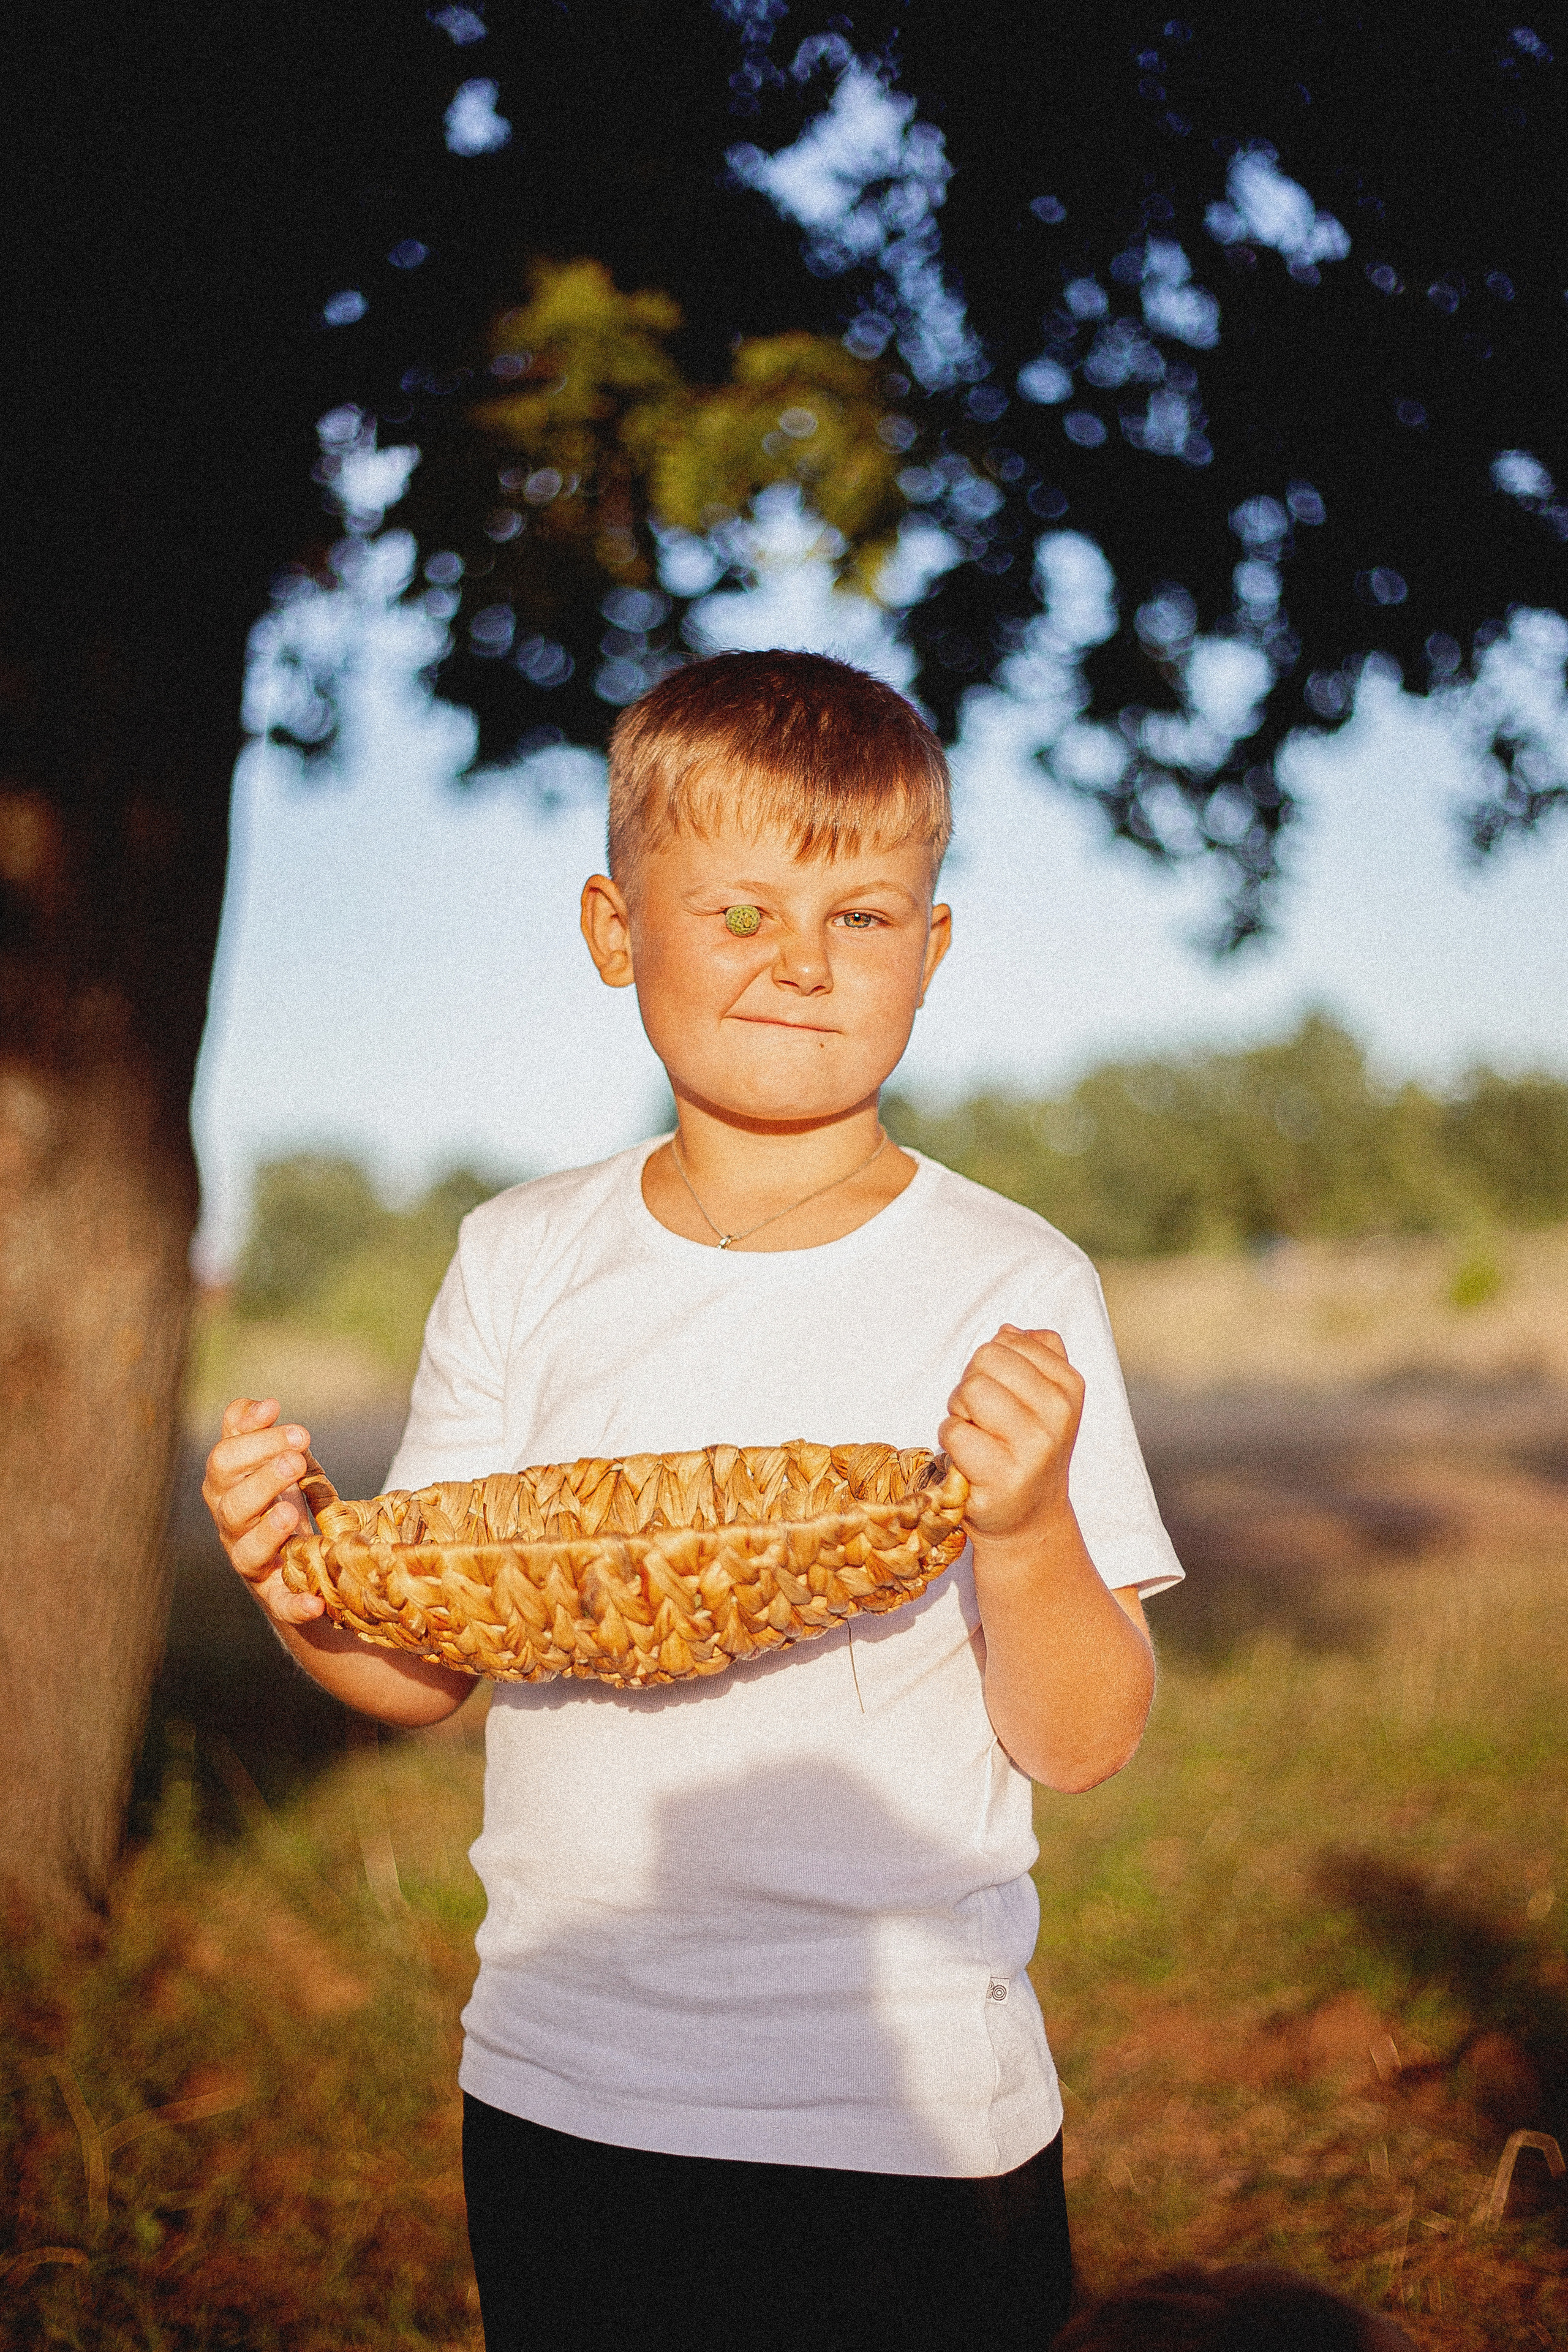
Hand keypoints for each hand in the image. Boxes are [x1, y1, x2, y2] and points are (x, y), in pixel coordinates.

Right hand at [201, 1397, 325, 1626]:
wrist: (301, 1565)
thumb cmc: (280, 1502)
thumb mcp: (270, 1461)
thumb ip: (257, 1431)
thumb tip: (264, 1404)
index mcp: (228, 1490)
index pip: (224, 1461)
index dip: (253, 1440)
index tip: (288, 1420)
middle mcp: (234, 1528)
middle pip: (231, 1505)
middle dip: (261, 1479)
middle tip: (296, 1458)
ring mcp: (252, 1565)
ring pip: (245, 1553)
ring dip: (267, 1531)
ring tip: (291, 1513)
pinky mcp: (277, 1597)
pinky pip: (281, 1604)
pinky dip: (296, 1604)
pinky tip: (316, 1602)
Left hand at [939, 1325, 1083, 1545]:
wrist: (1029, 1519)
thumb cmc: (1026, 1450)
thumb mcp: (1044, 1397)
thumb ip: (1034, 1354)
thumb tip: (1007, 1330)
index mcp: (1068, 1386)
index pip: (1005, 1341)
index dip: (991, 1367)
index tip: (1003, 1398)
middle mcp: (1057, 1414)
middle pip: (984, 1361)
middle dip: (971, 1387)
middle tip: (984, 1421)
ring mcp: (1033, 1447)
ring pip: (968, 1392)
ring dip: (959, 1414)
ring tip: (978, 1439)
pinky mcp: (1003, 1478)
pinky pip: (953, 1432)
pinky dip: (950, 1444)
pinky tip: (970, 1463)